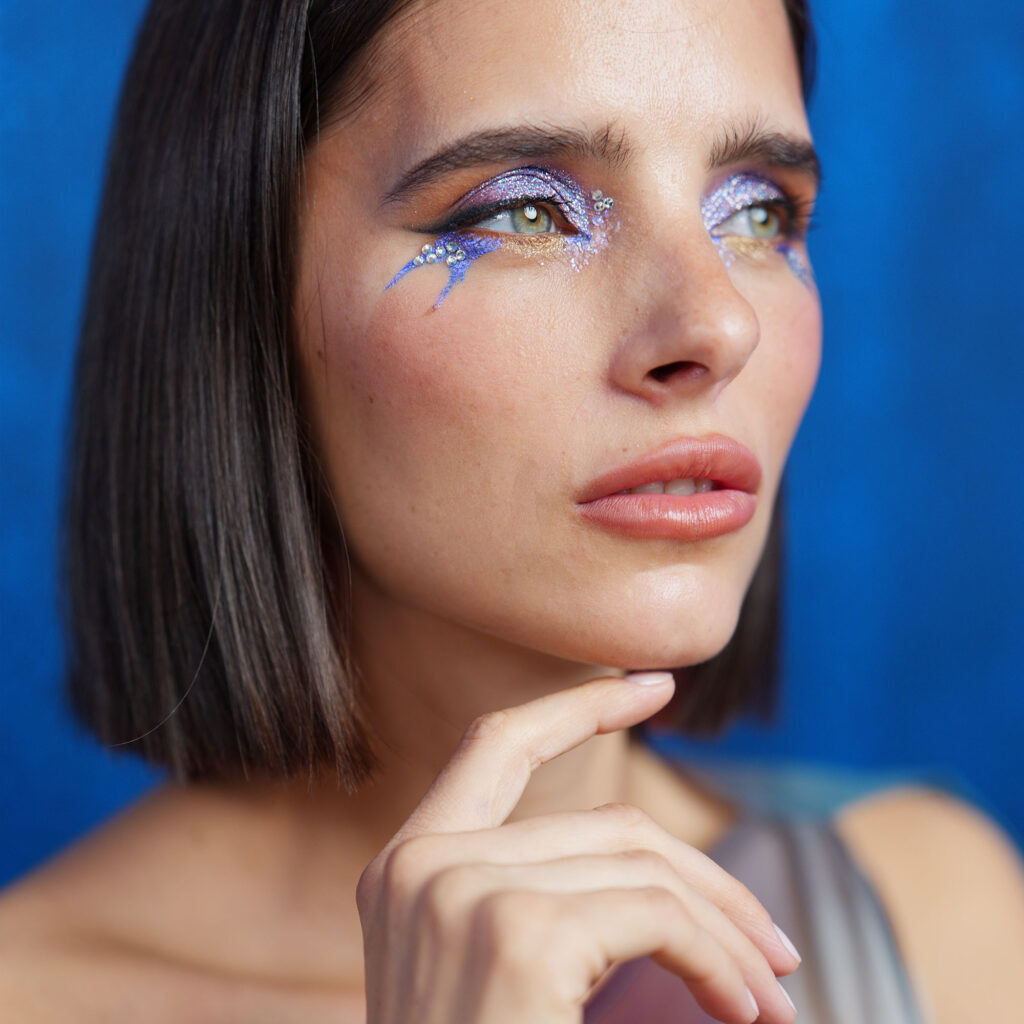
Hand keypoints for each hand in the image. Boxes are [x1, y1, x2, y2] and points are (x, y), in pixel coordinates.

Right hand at [357, 674, 799, 1022]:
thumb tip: (667, 878)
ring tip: (770, 993)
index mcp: (409, 869)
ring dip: (725, 927)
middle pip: (604, 822)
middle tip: (773, 944)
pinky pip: (658, 914)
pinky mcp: (517, 936)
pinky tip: (743, 1009)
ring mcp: (460, 893)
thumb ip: (552, 905)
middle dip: (704, 873)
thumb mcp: (500, 978)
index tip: (652, 684)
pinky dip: (719, 959)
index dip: (577, 705)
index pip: (497, 745)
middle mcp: (423, 867)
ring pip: (641, 864)